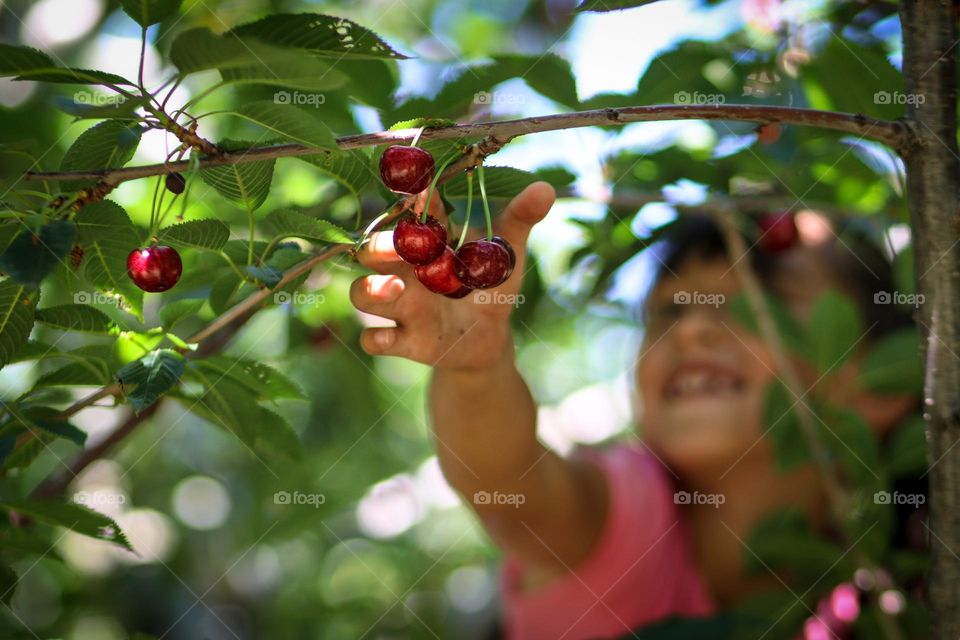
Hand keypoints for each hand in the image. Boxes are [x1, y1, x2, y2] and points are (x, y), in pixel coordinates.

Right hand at [350, 181, 555, 370]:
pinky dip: (376, 340)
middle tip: (398, 249)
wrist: (490, 338)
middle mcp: (406, 269)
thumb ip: (520, 220)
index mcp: (430, 241)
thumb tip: (545, 188)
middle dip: (378, 247)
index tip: (422, 190)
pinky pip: (373, 340)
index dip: (413, 201)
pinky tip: (392, 339)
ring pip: (361, 293)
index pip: (413, 214)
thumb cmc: (492, 286)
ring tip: (397, 290)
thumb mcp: (507, 254)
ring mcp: (401, 305)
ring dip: (372, 290)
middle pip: (371, 251)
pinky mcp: (403, 340)